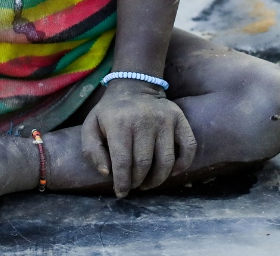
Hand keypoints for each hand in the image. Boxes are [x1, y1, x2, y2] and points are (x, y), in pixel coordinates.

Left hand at [81, 80, 195, 197]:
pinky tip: (171, 172)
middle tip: (134, 185)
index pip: (123, 163)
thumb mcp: (91, 126)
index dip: (122, 183)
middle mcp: (145, 121)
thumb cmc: (111, 112)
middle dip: (138, 182)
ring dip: (157, 179)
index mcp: (120, 124)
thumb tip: (107, 173)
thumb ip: (91, 151)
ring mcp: (165, 120)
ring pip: (166, 161)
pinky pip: (188, 147)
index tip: (121, 193)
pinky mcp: (180, 119)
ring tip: (148, 183)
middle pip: (144, 165)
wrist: (134, 86)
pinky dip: (183, 165)